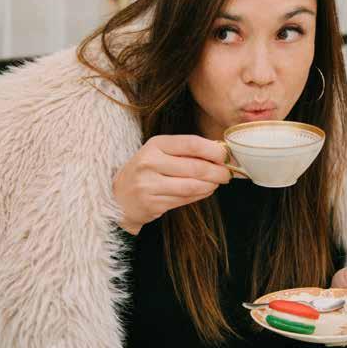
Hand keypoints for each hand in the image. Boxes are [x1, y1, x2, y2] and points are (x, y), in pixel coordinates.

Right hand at [112, 135, 231, 234]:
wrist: (118, 196)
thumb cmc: (146, 169)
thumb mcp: (160, 152)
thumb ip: (186, 150)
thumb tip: (219, 150)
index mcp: (155, 145)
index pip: (191, 143)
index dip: (212, 150)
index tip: (225, 155)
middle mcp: (150, 163)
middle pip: (194, 167)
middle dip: (217, 171)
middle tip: (227, 173)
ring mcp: (150, 185)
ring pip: (192, 186)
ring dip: (210, 185)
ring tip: (218, 182)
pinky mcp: (153, 204)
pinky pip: (184, 199)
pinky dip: (200, 195)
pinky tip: (206, 190)